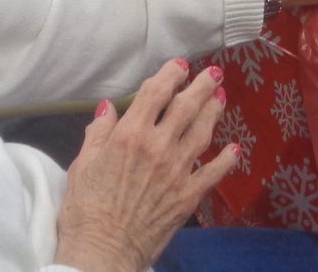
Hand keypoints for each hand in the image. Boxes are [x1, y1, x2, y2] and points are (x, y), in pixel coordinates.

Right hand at [55, 60, 234, 271]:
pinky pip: (214, 172)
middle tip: (214, 73)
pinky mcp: (189, 195)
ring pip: (203, 132)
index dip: (170, 75)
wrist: (103, 251)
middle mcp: (159, 146)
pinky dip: (226, 159)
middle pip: (186, 107)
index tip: (181, 66)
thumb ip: (99, 132)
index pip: (156, 93)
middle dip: (202, 85)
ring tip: (221, 98)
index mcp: (131, 135)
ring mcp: (178, 170)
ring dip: (214, 112)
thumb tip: (108, 107)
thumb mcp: (83, 164)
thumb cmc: (86, 209)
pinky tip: (234, 149)